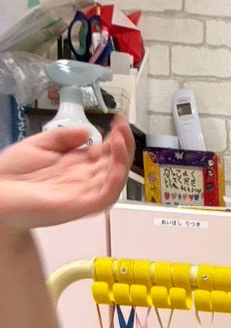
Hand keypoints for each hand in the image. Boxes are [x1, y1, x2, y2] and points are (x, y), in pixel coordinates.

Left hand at [0, 118, 132, 232]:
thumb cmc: (12, 173)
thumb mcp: (39, 144)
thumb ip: (62, 137)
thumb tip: (87, 132)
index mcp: (75, 166)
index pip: (103, 153)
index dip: (114, 138)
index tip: (117, 121)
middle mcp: (83, 180)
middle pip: (113, 164)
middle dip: (122, 144)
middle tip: (123, 126)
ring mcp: (84, 194)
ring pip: (114, 179)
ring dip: (122, 159)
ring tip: (122, 137)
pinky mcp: (81, 206)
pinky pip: (106, 196)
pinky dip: (116, 180)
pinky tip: (116, 162)